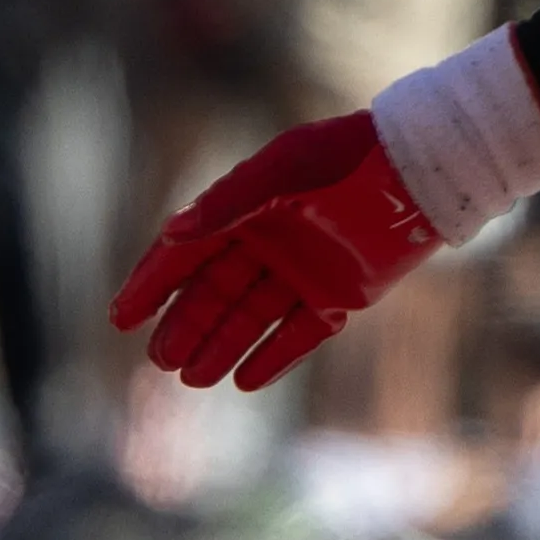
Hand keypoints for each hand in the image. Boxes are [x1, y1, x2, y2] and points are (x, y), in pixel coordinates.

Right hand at [114, 110, 442, 390]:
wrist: (417, 171)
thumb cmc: (344, 158)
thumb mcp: (279, 173)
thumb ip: (227, 205)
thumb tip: (171, 234)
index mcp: (243, 210)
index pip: (185, 254)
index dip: (151, 285)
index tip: (122, 318)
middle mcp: (267, 243)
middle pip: (213, 293)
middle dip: (185, 327)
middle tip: (160, 362)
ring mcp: (302, 273)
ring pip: (250, 319)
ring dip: (221, 347)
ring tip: (192, 379)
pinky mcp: (339, 297)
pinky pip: (299, 334)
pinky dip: (273, 357)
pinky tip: (245, 381)